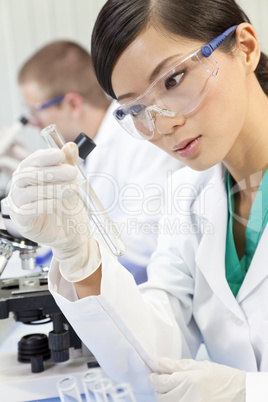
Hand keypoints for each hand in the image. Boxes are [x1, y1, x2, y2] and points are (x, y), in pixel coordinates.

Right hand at [6, 143, 100, 281]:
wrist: (70, 232)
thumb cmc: (66, 206)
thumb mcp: (70, 181)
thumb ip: (69, 163)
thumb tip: (70, 146)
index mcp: (28, 174)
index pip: (32, 160)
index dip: (45, 156)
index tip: (60, 155)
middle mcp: (20, 187)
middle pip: (29, 175)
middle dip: (52, 172)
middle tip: (72, 173)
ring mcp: (18, 204)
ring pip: (29, 192)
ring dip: (52, 189)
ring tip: (72, 190)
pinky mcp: (22, 222)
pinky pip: (27, 211)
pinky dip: (43, 206)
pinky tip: (57, 205)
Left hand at [150, 357, 245, 401]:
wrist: (242, 394)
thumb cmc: (223, 378)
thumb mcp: (201, 365)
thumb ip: (177, 365)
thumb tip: (157, 362)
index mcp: (190, 381)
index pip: (160, 382)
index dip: (154, 377)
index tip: (154, 374)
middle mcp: (189, 398)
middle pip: (160, 396)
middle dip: (160, 388)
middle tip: (165, 381)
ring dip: (166, 397)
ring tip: (176, 390)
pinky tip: (181, 396)